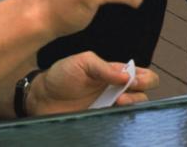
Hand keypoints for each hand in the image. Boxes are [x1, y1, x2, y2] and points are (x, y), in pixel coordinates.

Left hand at [27, 52, 158, 115]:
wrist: (41, 98)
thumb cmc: (61, 75)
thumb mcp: (82, 62)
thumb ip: (104, 67)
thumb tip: (127, 75)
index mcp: (115, 73)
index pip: (142, 74)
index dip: (145, 77)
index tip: (134, 79)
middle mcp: (115, 91)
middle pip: (143, 94)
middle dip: (140, 92)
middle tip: (124, 93)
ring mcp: (109, 107)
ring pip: (134, 111)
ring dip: (132, 106)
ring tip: (118, 102)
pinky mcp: (101, 121)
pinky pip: (119, 124)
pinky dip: (122, 121)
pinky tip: (112, 114)